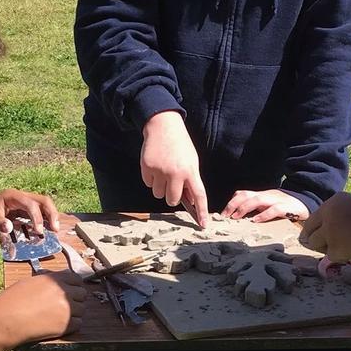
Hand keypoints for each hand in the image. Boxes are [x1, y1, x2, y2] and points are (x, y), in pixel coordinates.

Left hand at [0, 190, 61, 252]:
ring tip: (54, 231)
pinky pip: (36, 216)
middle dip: (51, 214)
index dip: (37, 217)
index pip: (31, 203)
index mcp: (12, 196)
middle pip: (43, 201)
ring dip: (49, 218)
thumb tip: (8, 227)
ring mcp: (22, 205)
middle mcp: (20, 198)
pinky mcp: (22, 214)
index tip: (39, 231)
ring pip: (42, 207)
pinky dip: (42, 223)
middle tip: (55, 229)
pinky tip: (44, 234)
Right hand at [0, 273, 85, 348]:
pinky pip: (78, 324)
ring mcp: (66, 309)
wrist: (5, 321)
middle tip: (63, 305)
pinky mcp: (65, 326)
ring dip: (73, 313)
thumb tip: (59, 277)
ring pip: (81, 310)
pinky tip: (58, 324)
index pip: (76, 279)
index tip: (70, 290)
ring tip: (58, 316)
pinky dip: (71, 325)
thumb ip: (48, 279)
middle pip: (82, 294)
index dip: (74, 285)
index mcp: (54, 279)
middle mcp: (63, 292)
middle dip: (75, 299)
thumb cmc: (12, 301)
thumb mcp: (30, 282)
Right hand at [140, 111, 208, 227]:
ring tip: (163, 170)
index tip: (203, 225)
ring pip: (158, 194)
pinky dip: (151, 179)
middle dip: (172, 195)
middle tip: (172, 183)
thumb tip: (188, 202)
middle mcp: (175, 173)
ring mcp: (160, 171)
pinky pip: (148, 184)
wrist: (163, 126)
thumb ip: (190, 181)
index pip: (198, 196)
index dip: (201, 212)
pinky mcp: (146, 168)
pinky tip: (155, 166)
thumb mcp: (191, 161)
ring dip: (160, 187)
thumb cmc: (180, 146)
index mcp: (190, 171)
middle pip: (172, 200)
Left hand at [223, 188, 309, 223]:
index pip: (243, 194)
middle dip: (234, 204)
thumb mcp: (268, 207)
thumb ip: (256, 210)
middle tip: (226, 216)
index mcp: (262, 196)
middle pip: (247, 195)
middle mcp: (267, 196)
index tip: (222, 214)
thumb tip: (239, 218)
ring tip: (236, 217)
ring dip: (245, 207)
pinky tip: (256, 220)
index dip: (232, 202)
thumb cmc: (286, 209)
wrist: (308, 204)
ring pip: (258, 199)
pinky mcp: (288, 207)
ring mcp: (277, 200)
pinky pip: (274, 209)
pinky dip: (264, 214)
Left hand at [299, 193, 350, 261]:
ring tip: (346, 247)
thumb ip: (337, 218)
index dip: (313, 230)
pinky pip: (331, 256)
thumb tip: (317, 236)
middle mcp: (327, 214)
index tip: (315, 237)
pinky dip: (340, 256)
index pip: (313, 219)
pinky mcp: (334, 247)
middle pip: (309, 233)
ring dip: (327, 249)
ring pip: (316, 245)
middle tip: (325, 247)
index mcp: (333, 202)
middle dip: (315, 241)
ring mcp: (329, 231)